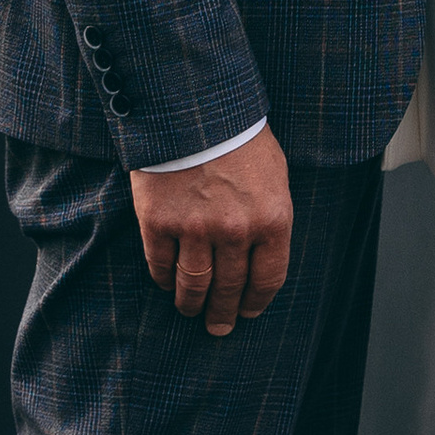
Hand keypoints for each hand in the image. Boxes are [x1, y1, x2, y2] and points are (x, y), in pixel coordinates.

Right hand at [133, 129, 293, 337]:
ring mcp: (195, 229)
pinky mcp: (159, 222)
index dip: (256, 302)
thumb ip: (270, 215)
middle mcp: (236, 231)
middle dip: (224, 314)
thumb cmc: (240, 136)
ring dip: (192, 304)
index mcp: (272, 219)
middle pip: (230, 288)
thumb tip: (262, 253)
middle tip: (218, 328)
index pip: (268, 279)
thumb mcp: (275, 174)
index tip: (248, 312)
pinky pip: (161, 265)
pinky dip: (163, 279)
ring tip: (190, 311)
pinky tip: (166, 282)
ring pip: (194, 284)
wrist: (194, 106)